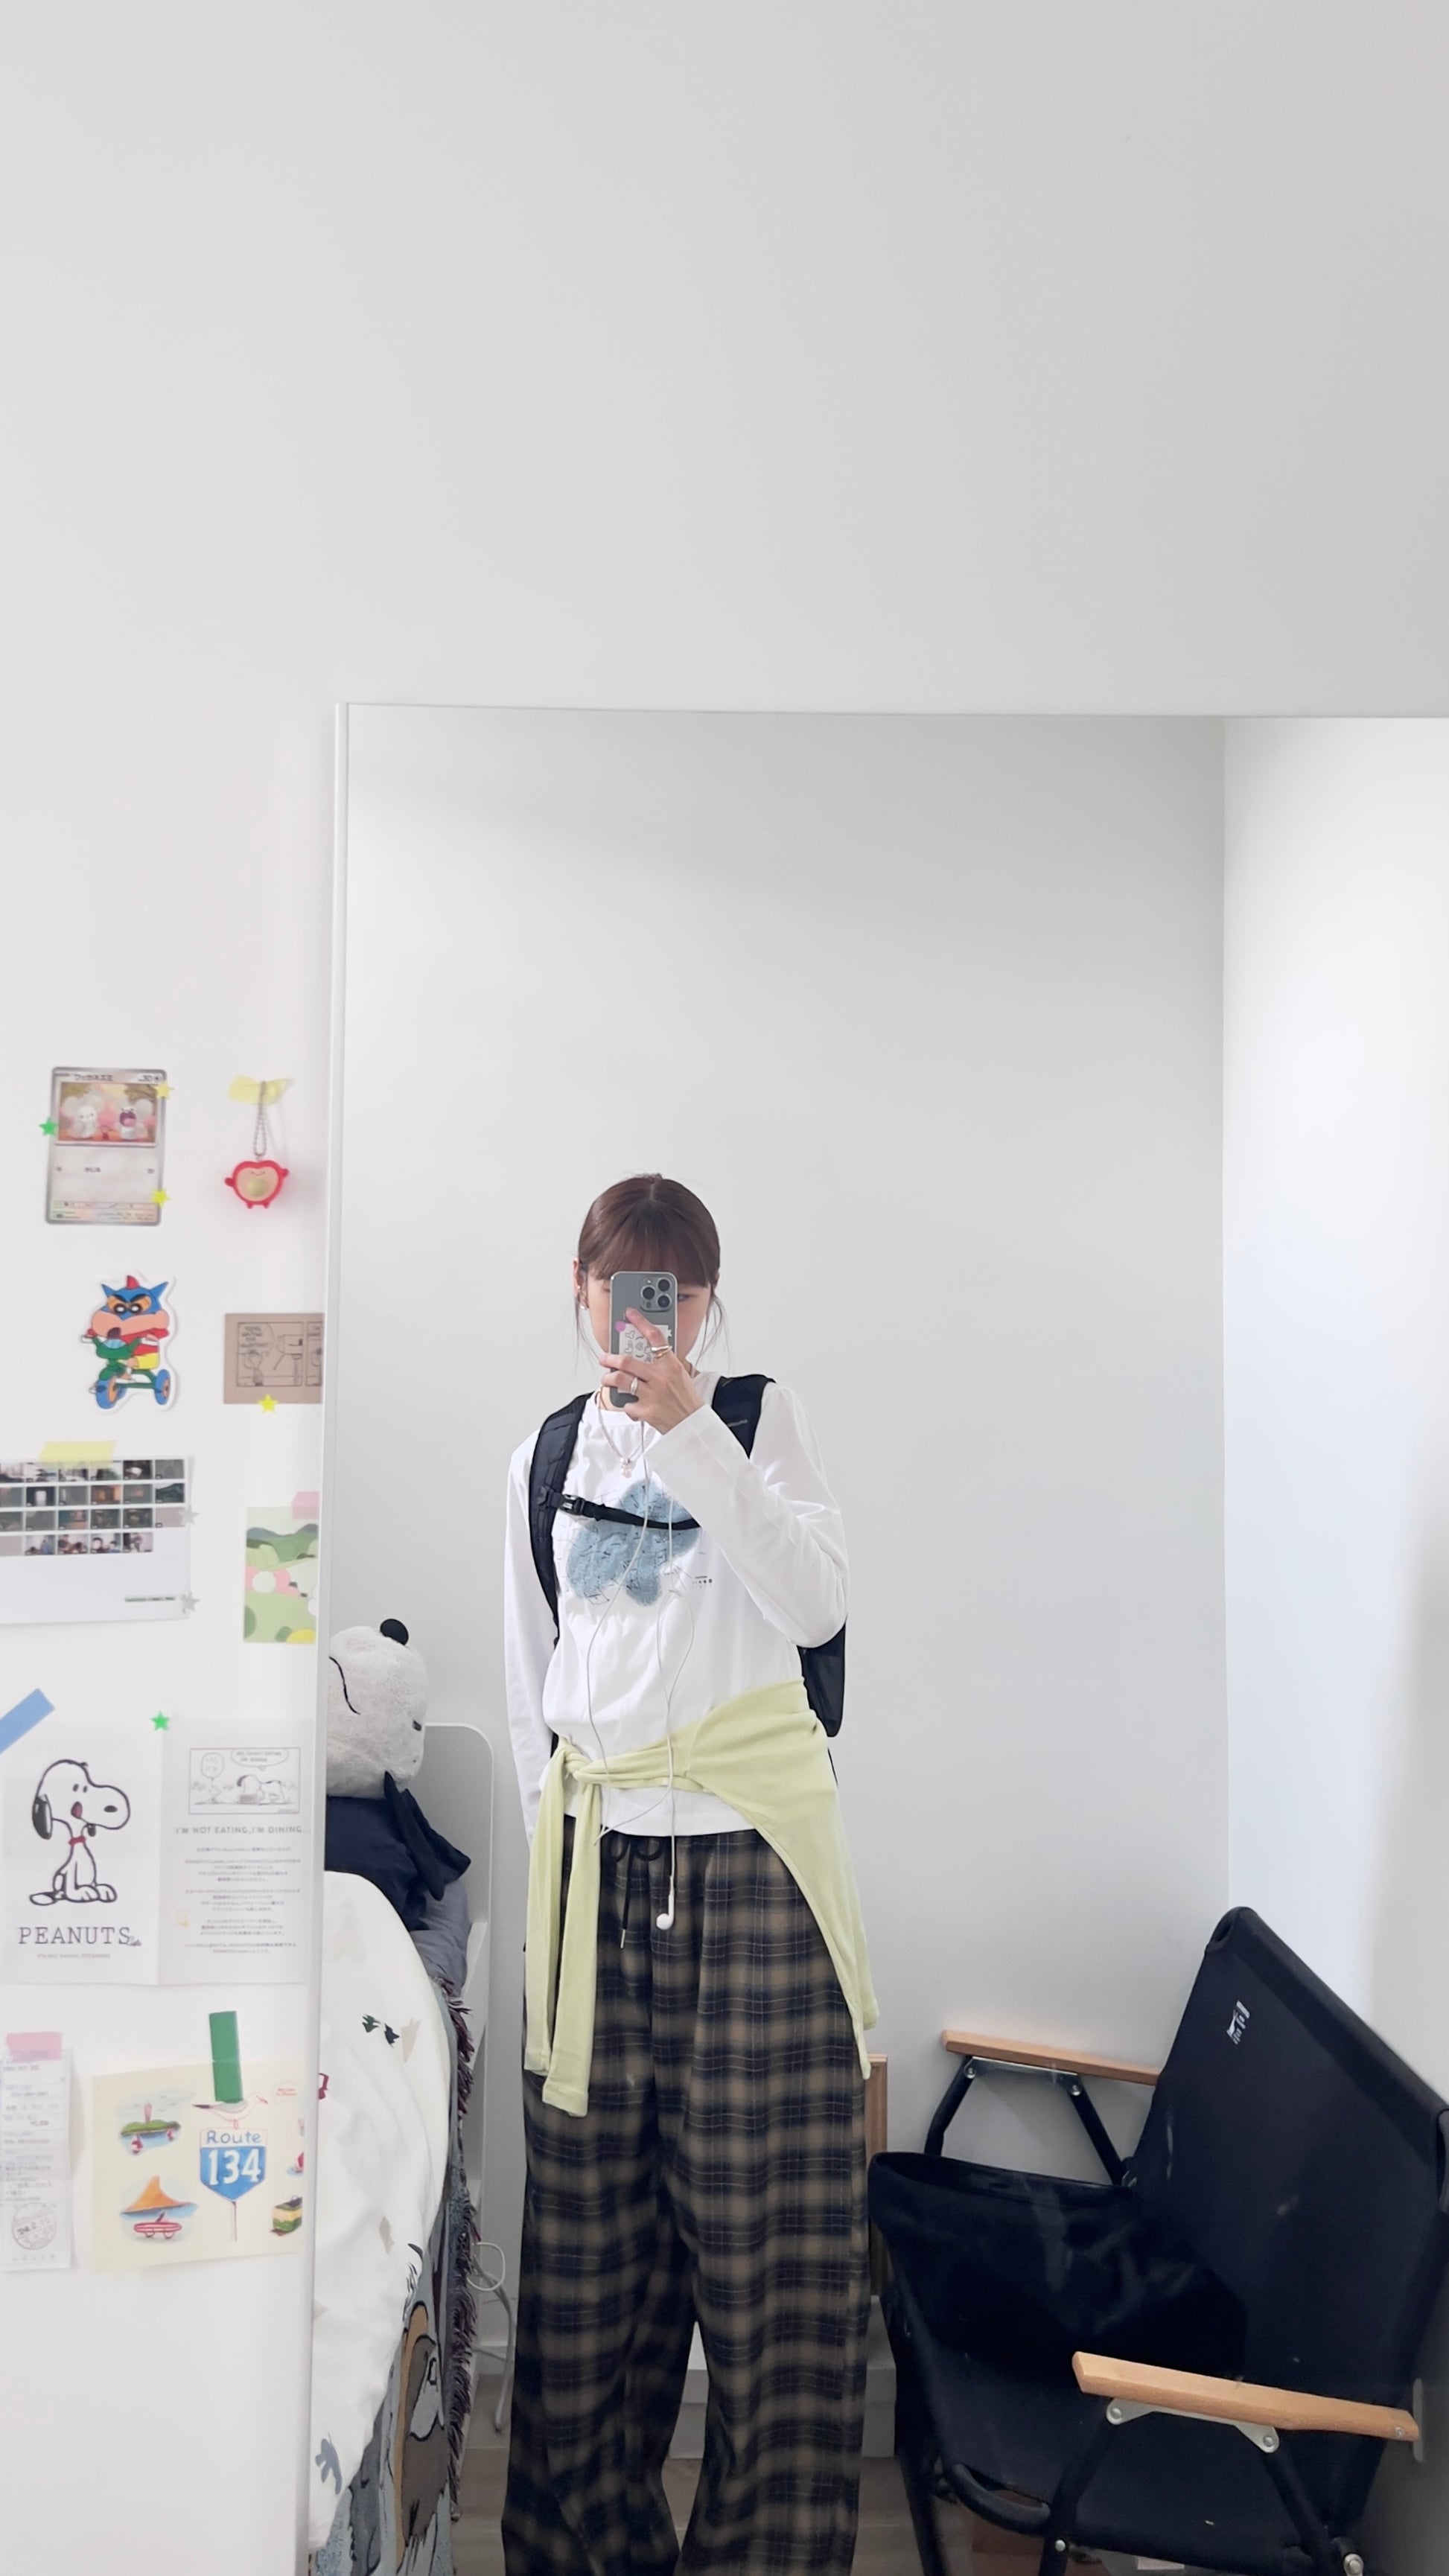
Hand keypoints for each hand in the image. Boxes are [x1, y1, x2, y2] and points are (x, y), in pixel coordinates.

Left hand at [599, 1311, 703, 1431]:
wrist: (692, 1424)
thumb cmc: (687, 1400)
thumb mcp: (681, 1376)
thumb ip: (663, 1365)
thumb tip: (644, 1357)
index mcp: (671, 1365)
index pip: (655, 1338)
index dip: (641, 1323)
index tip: (630, 1315)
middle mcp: (660, 1377)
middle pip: (627, 1361)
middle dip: (610, 1359)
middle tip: (604, 1358)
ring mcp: (651, 1394)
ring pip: (620, 1380)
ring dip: (609, 1379)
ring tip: (607, 1379)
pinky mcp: (645, 1410)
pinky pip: (627, 1404)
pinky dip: (627, 1404)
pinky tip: (631, 1404)